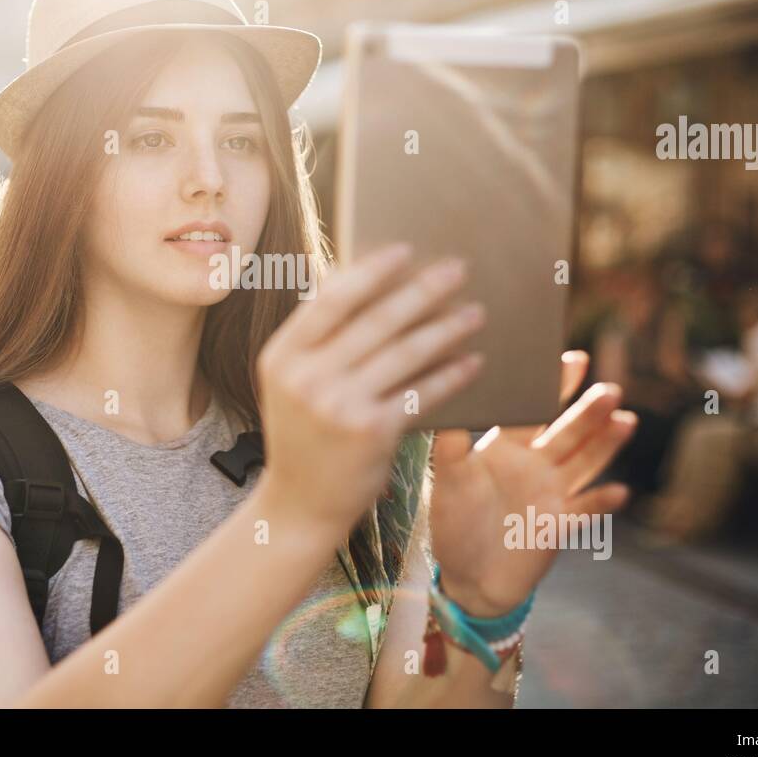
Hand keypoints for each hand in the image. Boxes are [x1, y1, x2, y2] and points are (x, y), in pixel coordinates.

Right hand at [256, 244, 484, 537]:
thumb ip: (318, 340)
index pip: (330, 299)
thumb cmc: (304, 436)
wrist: (299, 506)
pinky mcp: (371, 433)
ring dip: (446, 328)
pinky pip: (421, 393)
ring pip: (404, 353)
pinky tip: (473, 362)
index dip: (371, 271)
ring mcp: (338, 405)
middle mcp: (307, 377)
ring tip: (475, 313)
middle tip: (456, 269)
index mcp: (283, 356)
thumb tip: (361, 280)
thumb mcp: (292, 384)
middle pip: (375, 320)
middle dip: (421, 291)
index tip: (405, 251)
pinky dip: (450, 376)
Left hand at [427, 351, 635, 616]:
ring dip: (606, 444)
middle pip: (568, 431)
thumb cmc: (454, 521)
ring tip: (625, 420)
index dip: (554, 386)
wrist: (466, 576)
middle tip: (609, 389)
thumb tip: (445, 403)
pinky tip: (619, 492)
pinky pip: (586, 510)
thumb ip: (450, 444)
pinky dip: (602, 502)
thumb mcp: (447, 480)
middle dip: (588, 411)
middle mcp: (535, 464)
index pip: (535, 409)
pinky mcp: (560, 524)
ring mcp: (552, 492)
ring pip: (585, 462)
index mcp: (506, 446)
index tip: (572, 359)